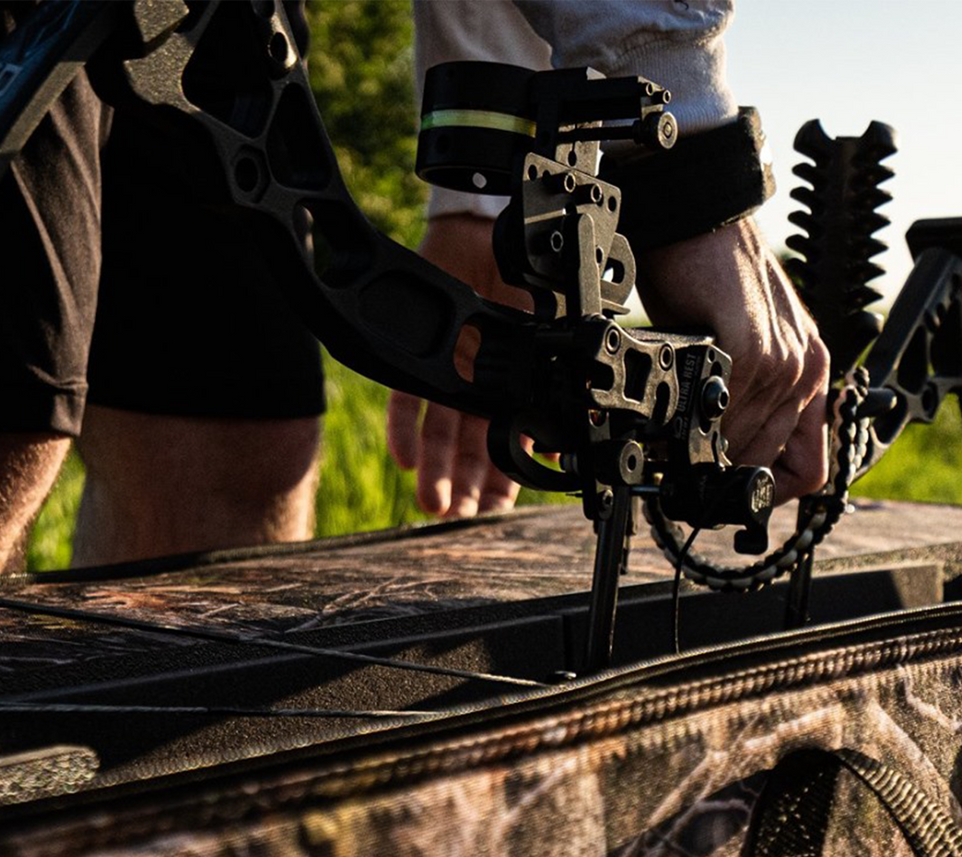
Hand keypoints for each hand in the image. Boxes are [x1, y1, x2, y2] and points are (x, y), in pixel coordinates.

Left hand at [386, 213, 531, 517]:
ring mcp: (443, 371)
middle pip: (467, 447)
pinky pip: (404, 399)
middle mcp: (474, 386)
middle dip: (462, 486)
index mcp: (507, 388)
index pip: (502, 445)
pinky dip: (404, 430)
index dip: (498, 482)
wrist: (488, 234)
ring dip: (436, 470)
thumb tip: (557, 444)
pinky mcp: (412, 354)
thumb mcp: (550, 334)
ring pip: (438, 432)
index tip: (491, 513)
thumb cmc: (521, 280)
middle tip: (457, 518)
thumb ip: (555, 384)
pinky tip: (405, 460)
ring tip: (433, 504)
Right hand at [637, 216, 830, 504]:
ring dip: (707, 454)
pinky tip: (679, 421)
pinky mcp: (752, 349)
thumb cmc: (710, 279)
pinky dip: (698, 430)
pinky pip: (727, 416)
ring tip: (677, 446)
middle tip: (688, 473)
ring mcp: (783, 361)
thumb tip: (717, 452)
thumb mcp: (742, 345)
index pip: (811, 467)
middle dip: (725, 475)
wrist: (699, 222)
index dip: (771, 492)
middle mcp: (805, 370)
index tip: (734, 494)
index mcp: (809, 372)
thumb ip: (746, 396)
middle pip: (771, 463)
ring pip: (747, 447)